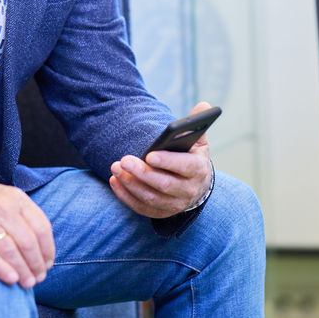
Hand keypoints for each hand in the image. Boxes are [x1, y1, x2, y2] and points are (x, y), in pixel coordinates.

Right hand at [0, 165, 53, 288]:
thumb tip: (41, 246)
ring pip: (10, 251)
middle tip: (39, 278)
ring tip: (27, 283)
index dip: (48, 249)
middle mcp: (1, 208)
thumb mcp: (4, 196)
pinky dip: (1, 269)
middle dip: (37, 264)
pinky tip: (11, 279)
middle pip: (28, 242)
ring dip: (22, 271)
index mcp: (15, 198)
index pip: (41, 227)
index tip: (48, 263)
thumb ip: (22, 215)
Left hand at [108, 101, 214, 218]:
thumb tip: (204, 104)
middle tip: (124, 159)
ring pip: (150, 198)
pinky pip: (141, 207)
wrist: (195, 186)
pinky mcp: (161, 213)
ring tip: (116, 167)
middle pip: (164, 184)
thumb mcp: (198, 142)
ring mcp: (174, 205)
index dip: (167, 162)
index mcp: (198, 170)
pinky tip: (115, 181)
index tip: (149, 154)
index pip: (184, 167)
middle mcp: (188, 191)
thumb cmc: (192, 158)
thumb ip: (197, 124)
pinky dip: (126, 196)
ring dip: (131, 183)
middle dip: (143, 173)